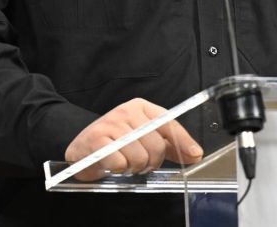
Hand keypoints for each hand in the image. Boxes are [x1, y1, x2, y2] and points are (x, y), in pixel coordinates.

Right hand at [65, 98, 203, 180]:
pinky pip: (120, 162)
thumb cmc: (115, 142)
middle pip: (156, 145)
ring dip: (134, 167)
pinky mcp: (97, 140)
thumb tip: (195, 154)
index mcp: (141, 107)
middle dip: (151, 162)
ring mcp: (111, 123)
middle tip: (141, 164)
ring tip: (125, 163)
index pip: (168, 123)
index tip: (194, 155)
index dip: (184, 141)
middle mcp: (127, 111)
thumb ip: (169, 145)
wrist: (82, 147)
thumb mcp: (143, 138)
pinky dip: (119, 168)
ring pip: (139, 156)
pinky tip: (113, 164)